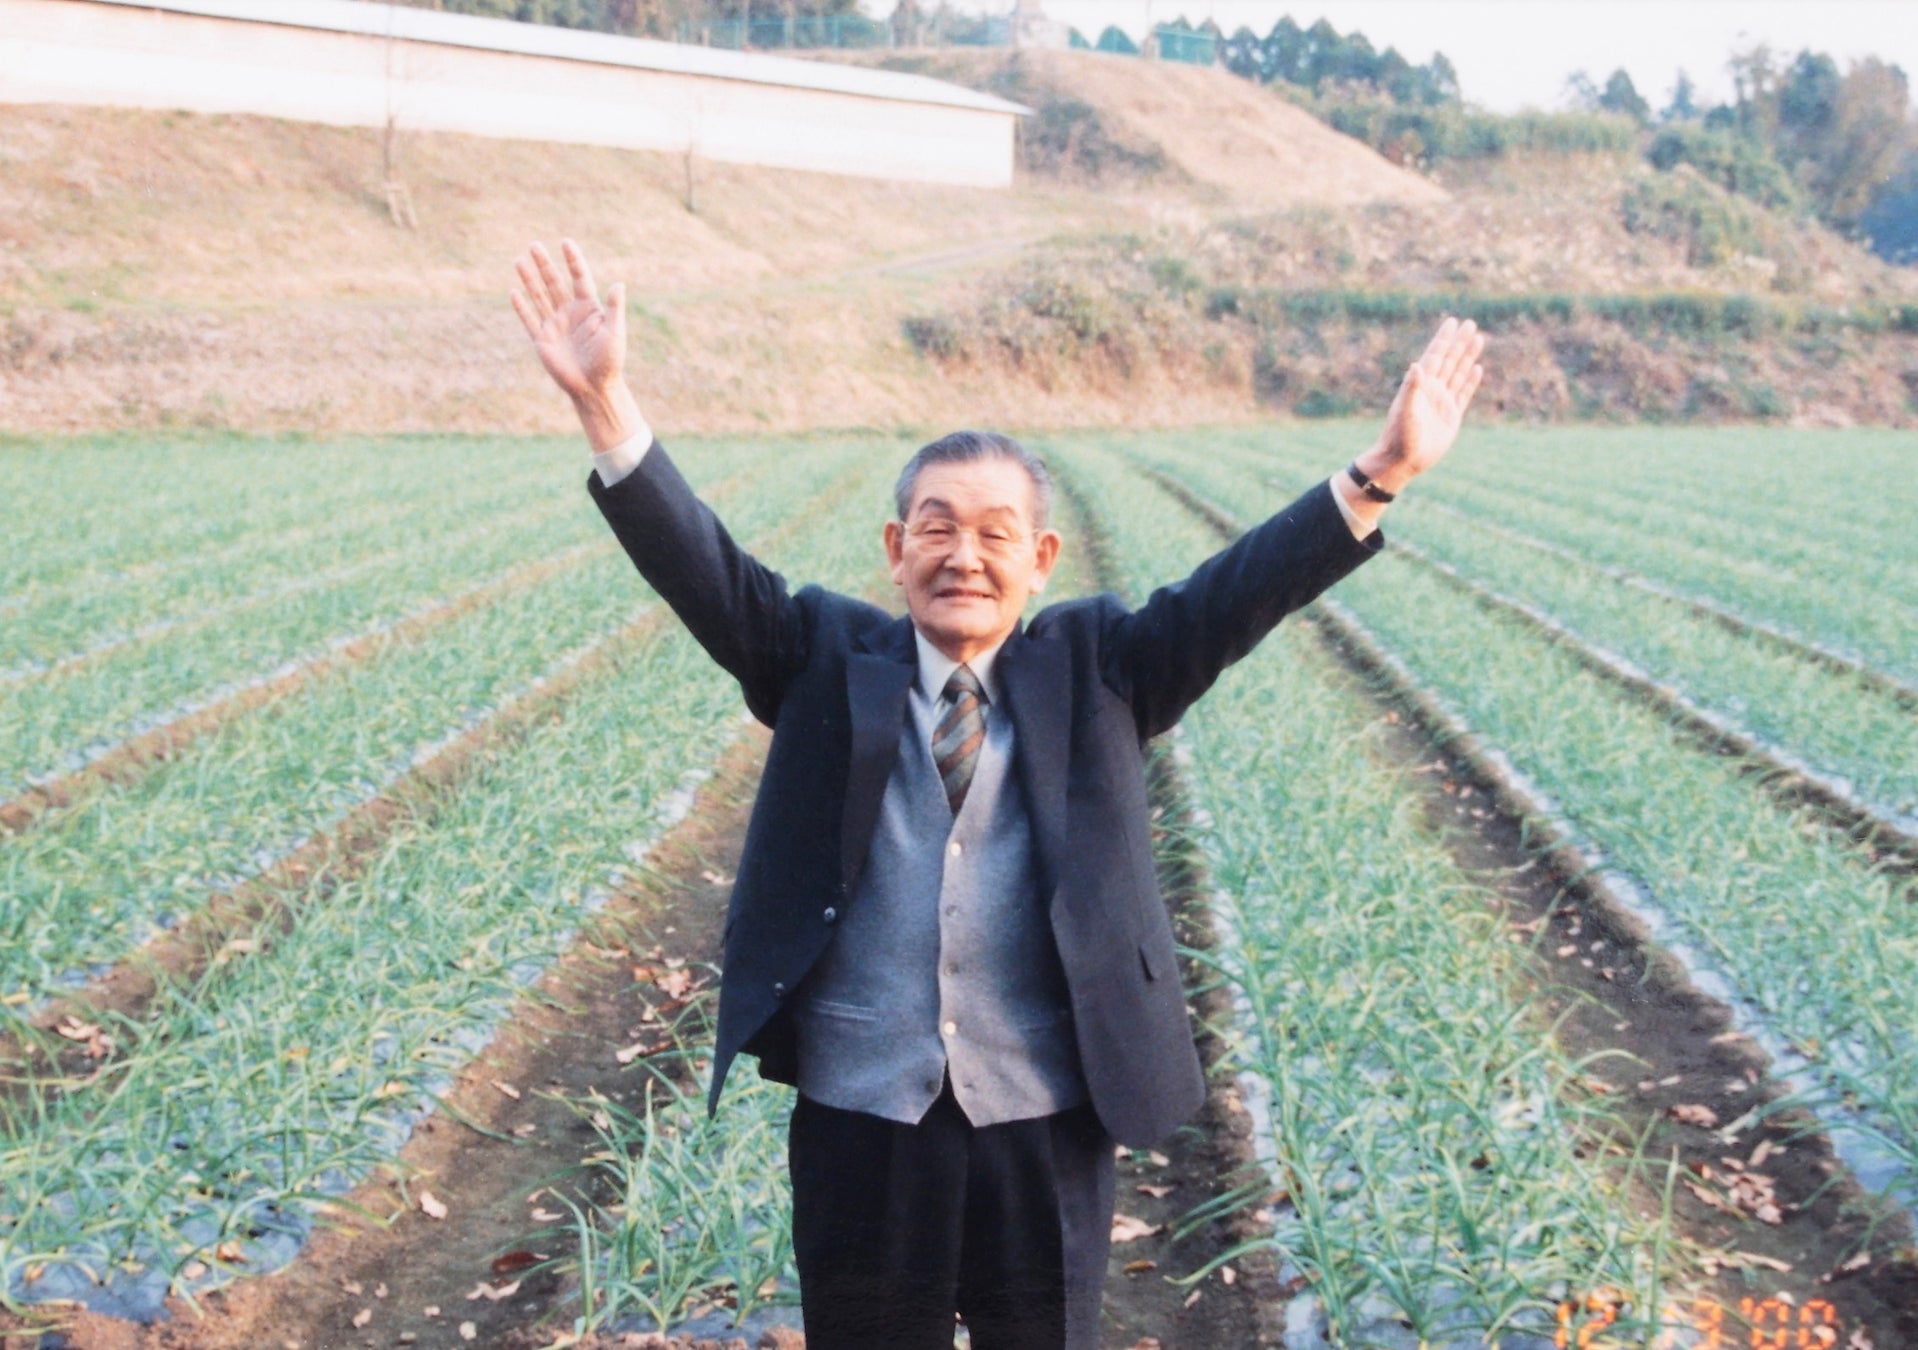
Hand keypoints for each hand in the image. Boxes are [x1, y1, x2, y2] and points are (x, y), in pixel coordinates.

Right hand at [511, 239, 646, 453]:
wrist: (594, 388)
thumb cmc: (610, 361)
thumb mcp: (615, 333)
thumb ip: (615, 308)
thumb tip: (618, 284)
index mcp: (589, 308)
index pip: (579, 278)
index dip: (572, 261)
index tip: (565, 242)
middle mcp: (570, 313)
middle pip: (555, 283)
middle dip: (544, 265)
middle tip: (534, 245)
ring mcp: (555, 325)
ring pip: (539, 297)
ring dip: (530, 279)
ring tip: (519, 260)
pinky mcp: (543, 340)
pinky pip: (529, 320)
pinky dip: (522, 307)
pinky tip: (514, 292)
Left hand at [1355, 316, 1485, 493]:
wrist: (1402, 461)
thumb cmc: (1399, 436)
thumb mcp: (1405, 410)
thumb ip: (1412, 387)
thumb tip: (1417, 365)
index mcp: (1420, 385)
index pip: (1435, 356)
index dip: (1444, 339)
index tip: (1453, 322)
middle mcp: (1432, 390)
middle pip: (1449, 360)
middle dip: (1459, 342)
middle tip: (1471, 323)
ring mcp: (1442, 402)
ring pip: (1458, 373)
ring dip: (1468, 356)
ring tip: (1478, 338)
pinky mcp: (1451, 416)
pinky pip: (1463, 393)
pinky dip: (1470, 380)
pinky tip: (1476, 368)